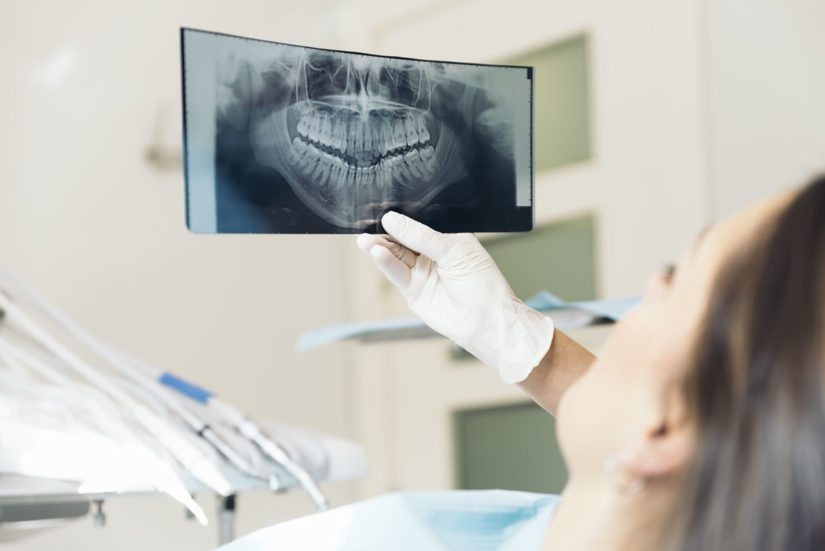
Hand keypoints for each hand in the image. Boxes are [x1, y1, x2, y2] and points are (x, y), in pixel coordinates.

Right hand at [357, 211, 553, 382]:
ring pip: (396, 255)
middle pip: (404, 238)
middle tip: (369, 222)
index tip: (384, 208)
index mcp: (448, 238)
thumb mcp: (454, 251)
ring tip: (365, 239)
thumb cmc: (483, 284)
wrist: (486, 321)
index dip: (403, 216)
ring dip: (380, 246)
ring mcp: (422, 271)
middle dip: (386, 231)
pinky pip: (396, 273)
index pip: (420, 222)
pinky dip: (385, 263)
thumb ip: (422, 236)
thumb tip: (393, 220)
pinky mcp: (413, 290)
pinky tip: (377, 252)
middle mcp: (433, 253)